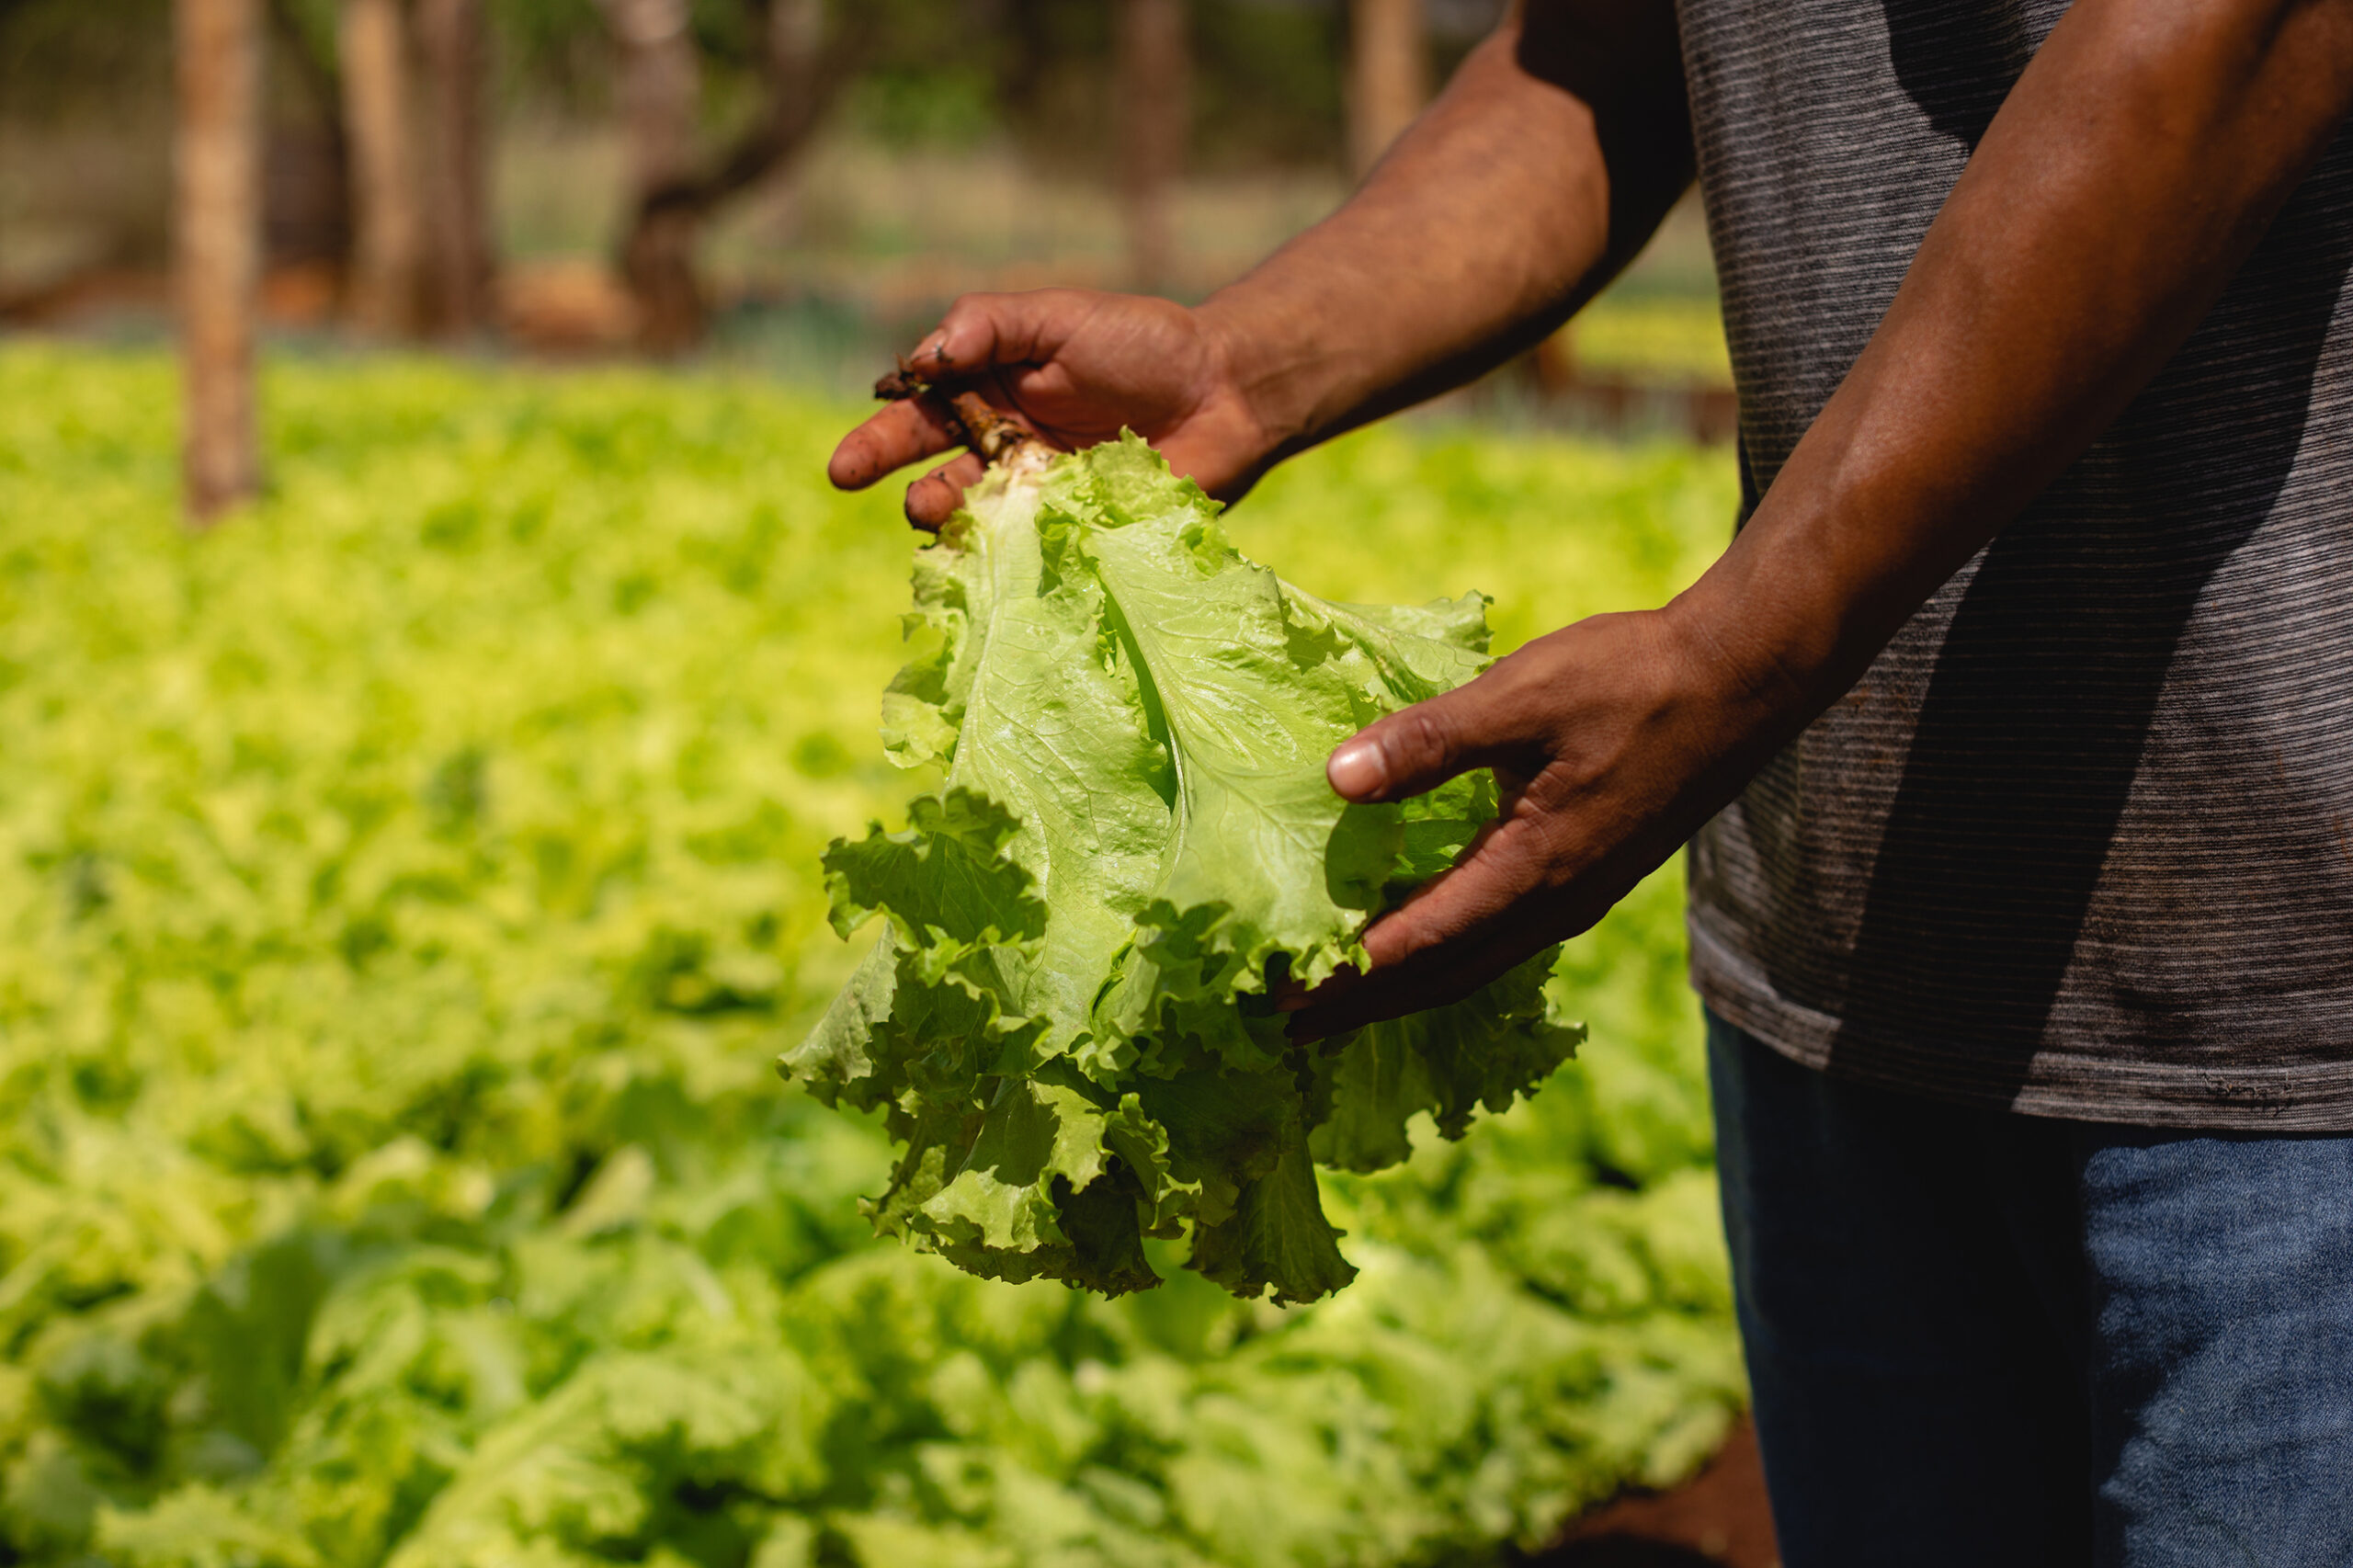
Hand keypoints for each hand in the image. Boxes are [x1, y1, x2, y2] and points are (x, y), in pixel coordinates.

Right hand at [827, 288, 1276, 528]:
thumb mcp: (1056, 316)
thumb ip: (986, 326)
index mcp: (984, 398)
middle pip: (936, 484)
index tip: (845, 469)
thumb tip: (918, 360)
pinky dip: (1018, 562)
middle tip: (916, 505)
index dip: (876, 444)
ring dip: (966, 531)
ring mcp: (1040, 503)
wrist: (1226, 391)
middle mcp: (1002, 455)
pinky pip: (1037, 559)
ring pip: (981, 530)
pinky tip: (1015, 557)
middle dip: (914, 496)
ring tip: (968, 524)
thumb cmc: (1142, 344)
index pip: (914, 421)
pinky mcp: (1080, 538)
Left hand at [1285, 605, 1789, 1040]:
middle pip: (1443, 979)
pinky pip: (1505, 941)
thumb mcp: (1521, 696)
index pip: (1418, 945)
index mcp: (1533, 870)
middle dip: (1363, 1006)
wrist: (1746, 678)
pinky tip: (1425, 945)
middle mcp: (1557, 904)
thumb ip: (1429, 742)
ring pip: (1477, 965)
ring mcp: (1581, 896)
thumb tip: (1336, 779)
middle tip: (1286, 1031)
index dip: (1344, 976)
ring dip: (1406, 989)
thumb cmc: (1633, 679)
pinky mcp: (1593, 876)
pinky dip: (1450, 958)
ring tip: (1341, 1004)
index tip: (1276, 1001)